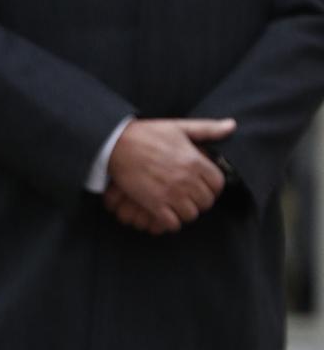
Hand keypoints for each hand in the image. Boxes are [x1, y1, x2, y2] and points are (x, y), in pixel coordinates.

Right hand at [108, 117, 235, 230]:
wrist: (117, 144)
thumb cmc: (148, 134)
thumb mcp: (179, 127)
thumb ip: (208, 129)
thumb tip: (232, 125)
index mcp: (195, 161)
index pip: (218, 185)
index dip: (213, 188)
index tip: (203, 186)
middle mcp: (186, 179)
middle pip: (206, 202)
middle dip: (199, 201)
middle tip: (188, 196)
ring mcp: (170, 193)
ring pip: (191, 215)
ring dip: (185, 212)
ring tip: (177, 205)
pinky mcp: (154, 204)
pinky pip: (172, 223)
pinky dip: (171, 221)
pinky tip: (165, 212)